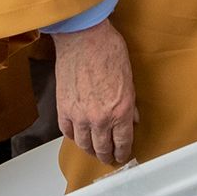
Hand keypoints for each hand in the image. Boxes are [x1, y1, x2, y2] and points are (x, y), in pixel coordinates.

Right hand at [52, 21, 138, 167]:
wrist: (83, 38)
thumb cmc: (107, 50)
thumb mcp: (128, 78)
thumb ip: (130, 102)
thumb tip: (132, 117)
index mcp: (121, 110)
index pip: (123, 142)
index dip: (123, 152)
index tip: (123, 154)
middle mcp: (100, 118)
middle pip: (102, 148)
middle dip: (107, 155)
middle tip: (109, 157)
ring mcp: (80, 115)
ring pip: (84, 144)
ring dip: (90, 149)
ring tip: (93, 150)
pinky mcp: (63, 108)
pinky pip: (67, 131)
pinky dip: (73, 135)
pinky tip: (77, 135)